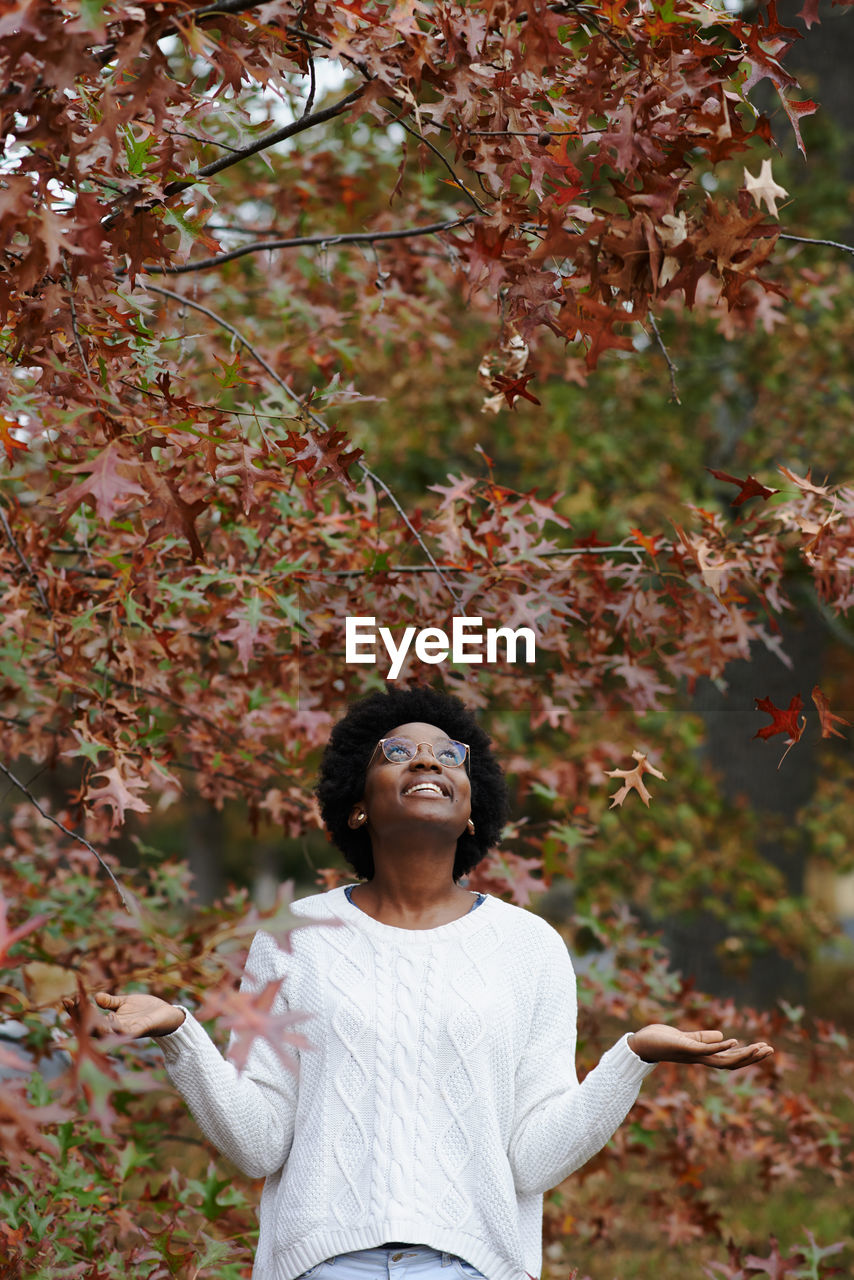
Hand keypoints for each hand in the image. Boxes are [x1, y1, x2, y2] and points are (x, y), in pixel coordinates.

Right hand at [62, 991, 185, 1037]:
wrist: (167, 1015)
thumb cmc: (145, 1009)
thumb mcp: (125, 1002)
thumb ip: (111, 1002)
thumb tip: (96, 997)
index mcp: (111, 1022)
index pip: (89, 1018)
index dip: (77, 1010)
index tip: (66, 1000)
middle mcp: (116, 1029)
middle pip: (93, 1026)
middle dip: (81, 1016)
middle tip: (71, 1005)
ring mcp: (127, 1031)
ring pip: (108, 1031)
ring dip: (96, 1023)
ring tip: (85, 1011)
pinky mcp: (140, 1029)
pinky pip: (127, 1031)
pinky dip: (119, 1026)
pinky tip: (111, 1018)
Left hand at [628, 1024, 773, 1068]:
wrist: (641, 1044)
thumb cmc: (662, 1041)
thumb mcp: (687, 1038)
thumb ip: (704, 1038)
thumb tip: (722, 1036)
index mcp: (704, 1056)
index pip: (730, 1058)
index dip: (748, 1055)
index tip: (764, 1048)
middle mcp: (702, 1059)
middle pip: (732, 1062)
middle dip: (752, 1058)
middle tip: (770, 1050)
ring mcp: (694, 1055)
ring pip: (724, 1060)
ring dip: (743, 1055)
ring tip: (760, 1048)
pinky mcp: (685, 1048)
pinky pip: (706, 1050)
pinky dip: (720, 1047)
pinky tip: (733, 1041)